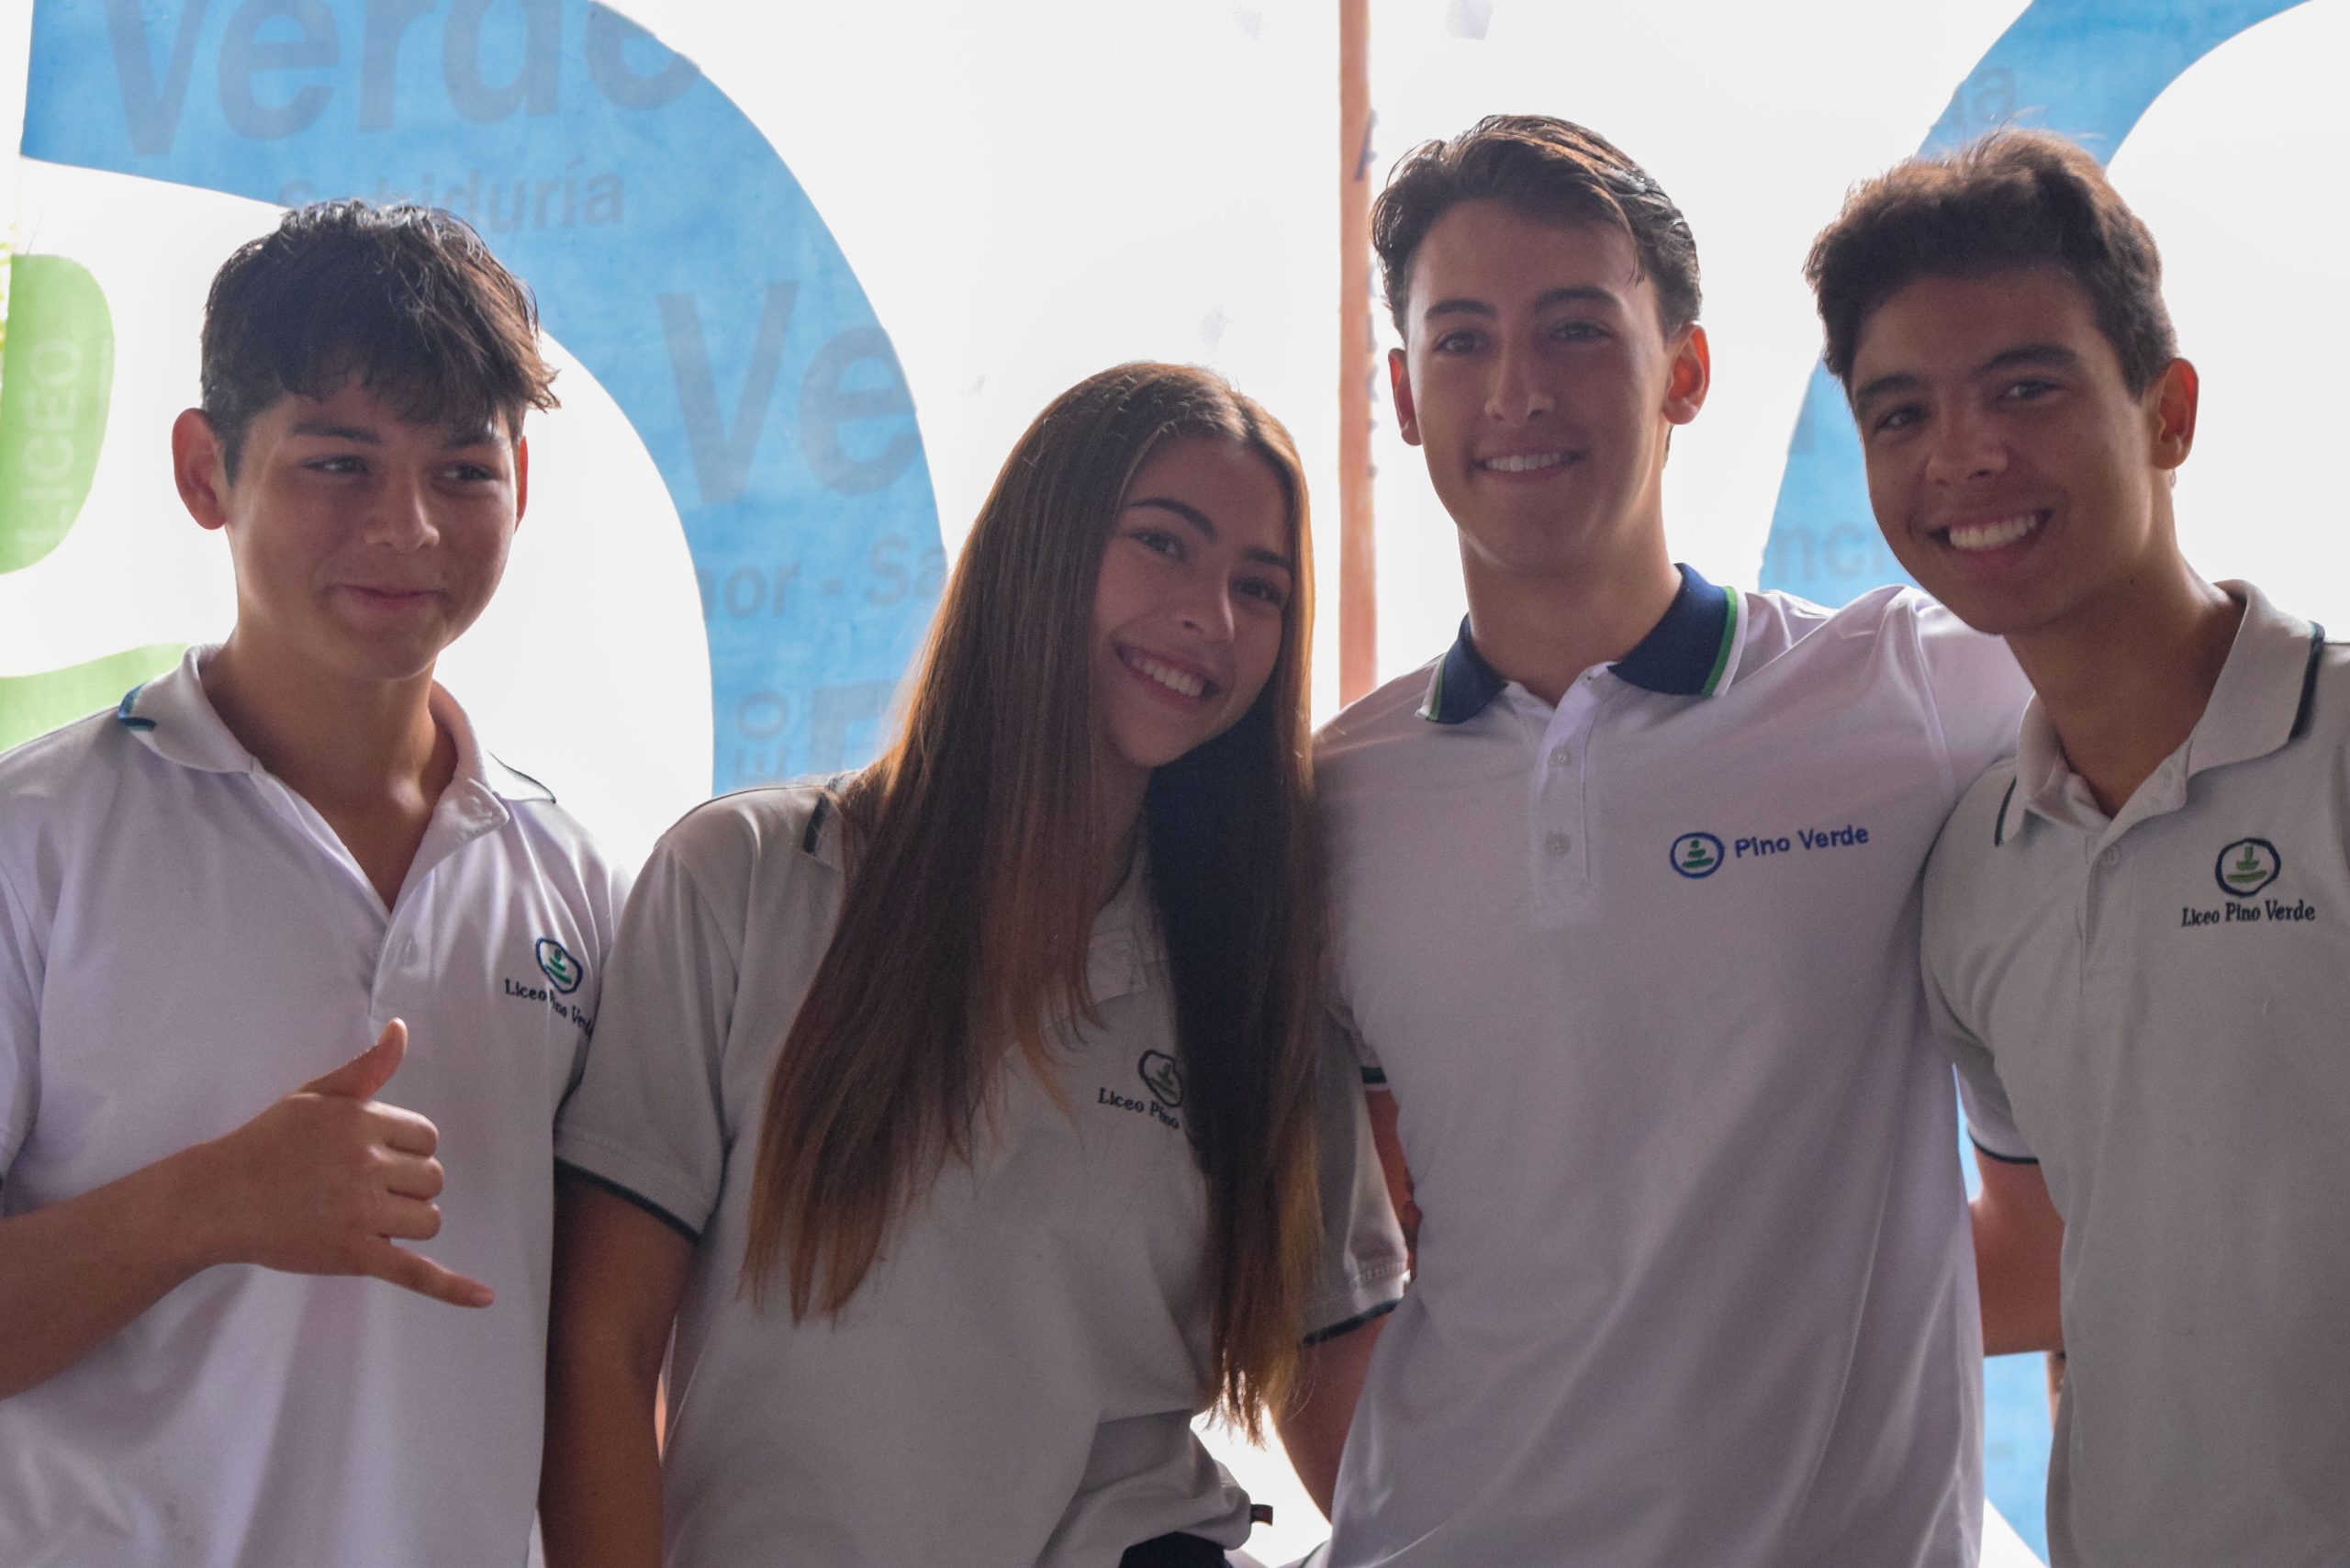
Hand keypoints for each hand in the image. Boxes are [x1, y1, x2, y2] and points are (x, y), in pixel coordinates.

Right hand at [195, 1020, 494, 1307]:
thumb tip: (401, 1031)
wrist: (217, 1198)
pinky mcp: (354, 1255)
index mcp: (362, 1123)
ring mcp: (361, 1213)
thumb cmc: (267, 1143)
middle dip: (408, 1185)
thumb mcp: (315, 1095)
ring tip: (363, 1217)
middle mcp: (366, 1164)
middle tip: (361, 1189)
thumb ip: (366, 1069)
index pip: (426, 1138)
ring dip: (408, 1221)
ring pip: (428, 1219)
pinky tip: (485, 1298)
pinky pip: (415, 1272)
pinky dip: (452, 1288)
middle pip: (433, 1179)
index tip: (372, 1157)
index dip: (406, 1150)